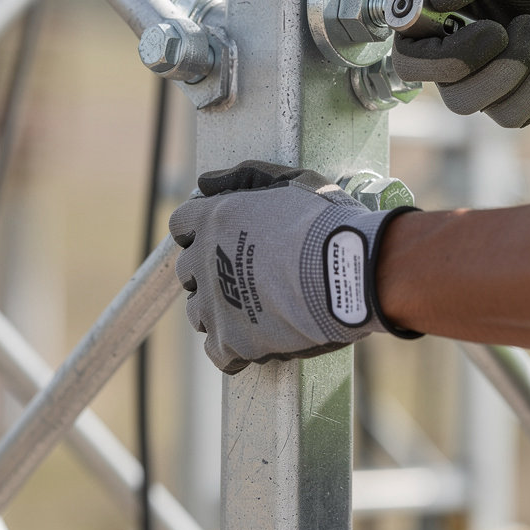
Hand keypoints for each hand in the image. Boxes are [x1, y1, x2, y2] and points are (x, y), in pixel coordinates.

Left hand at [168, 160, 417, 373]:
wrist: (347, 273)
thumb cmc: (324, 224)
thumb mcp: (290, 182)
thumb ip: (245, 177)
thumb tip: (206, 182)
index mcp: (213, 220)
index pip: (182, 225)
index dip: (201, 231)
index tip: (223, 238)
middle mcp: (204, 261)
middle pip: (188, 270)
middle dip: (210, 270)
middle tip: (245, 273)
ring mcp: (214, 304)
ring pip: (198, 311)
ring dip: (218, 309)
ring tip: (254, 308)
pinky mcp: (232, 341)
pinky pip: (218, 352)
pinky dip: (234, 348)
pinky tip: (259, 339)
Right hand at [393, 0, 529, 126]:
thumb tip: (440, 0)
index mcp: (433, 18)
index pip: (408, 58)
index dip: (437, 56)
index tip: (484, 24)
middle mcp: (449, 53)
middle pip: (448, 92)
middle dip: (493, 65)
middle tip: (523, 25)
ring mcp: (481, 78)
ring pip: (482, 106)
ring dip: (522, 70)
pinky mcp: (514, 94)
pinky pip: (515, 115)